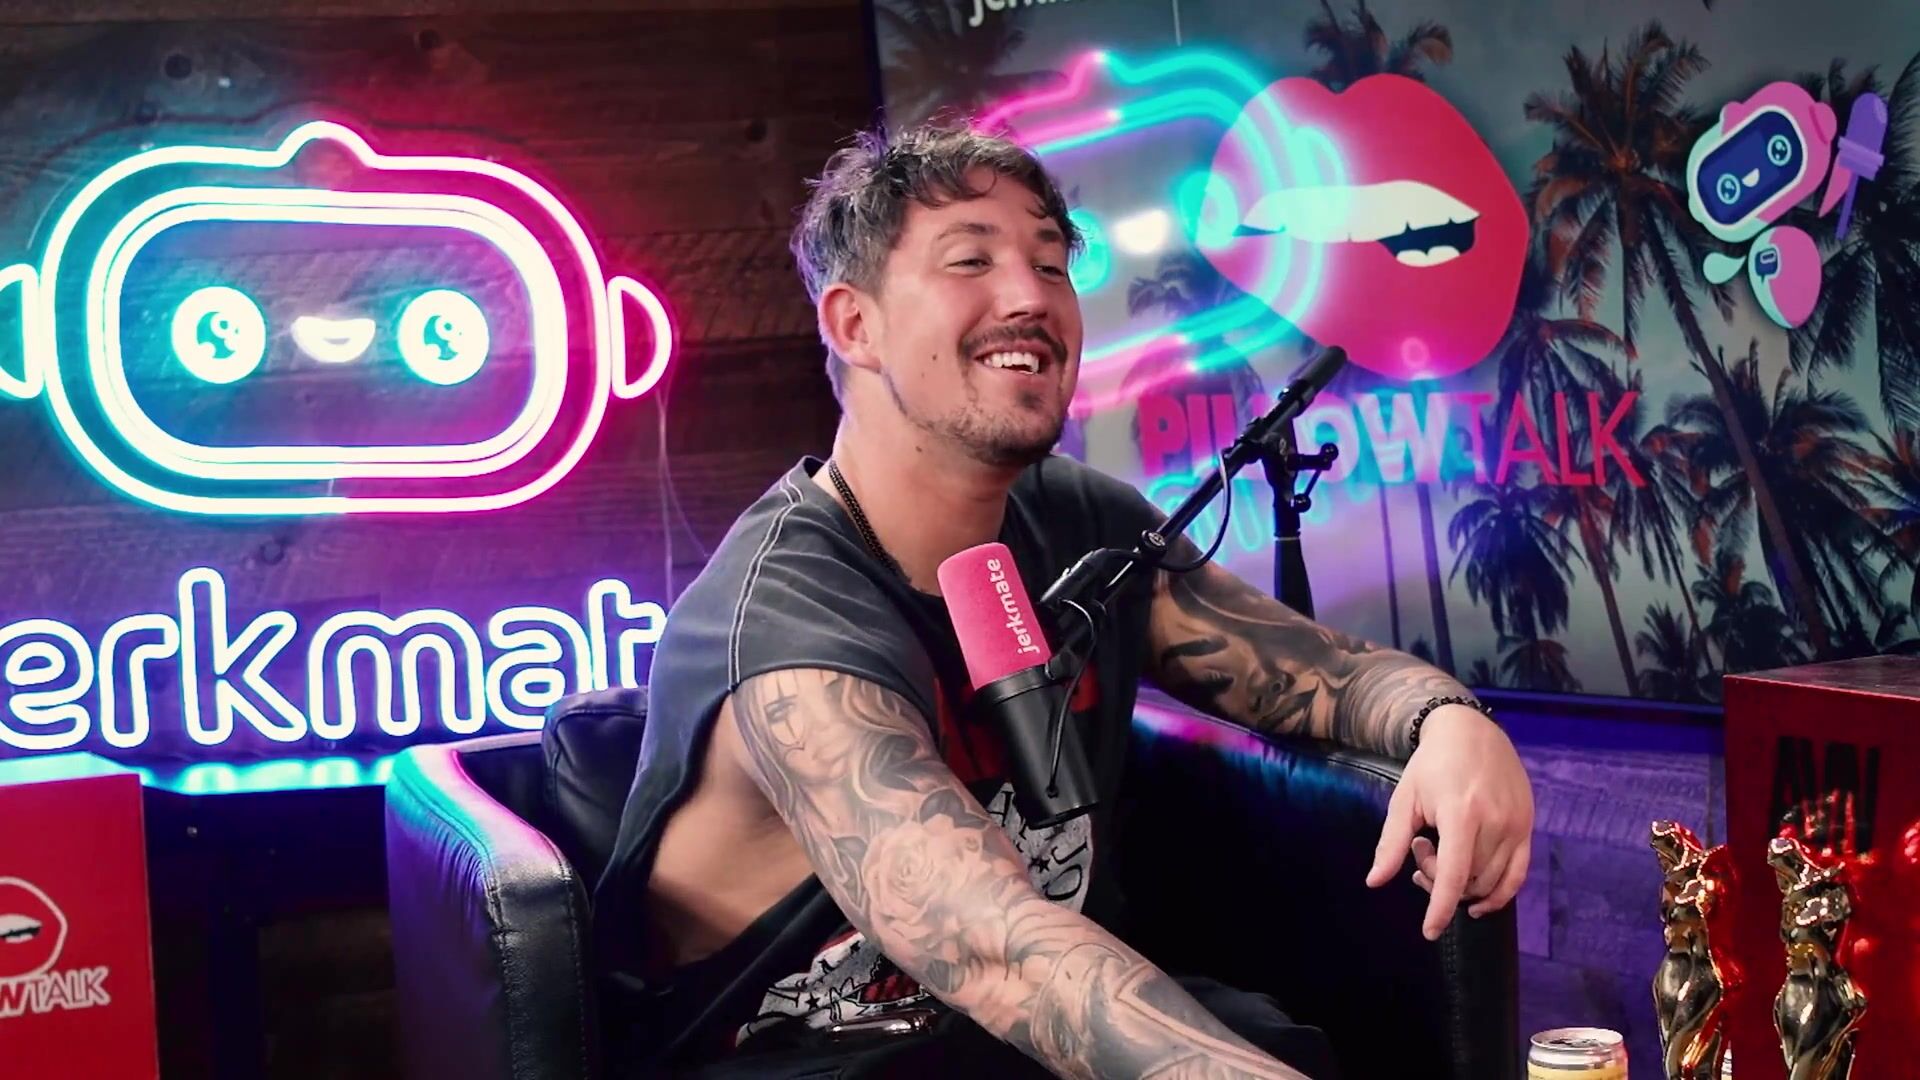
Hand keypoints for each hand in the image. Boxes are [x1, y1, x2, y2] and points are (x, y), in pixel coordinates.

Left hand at [1364, 705, 1533, 940]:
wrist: (1471, 731)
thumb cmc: (1431, 765)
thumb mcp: (1405, 799)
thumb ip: (1392, 843)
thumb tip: (1374, 882)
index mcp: (1462, 813)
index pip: (1455, 875)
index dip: (1440, 908)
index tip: (1430, 932)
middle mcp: (1495, 822)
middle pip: (1470, 881)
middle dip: (1440, 882)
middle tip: (1421, 853)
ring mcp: (1516, 825)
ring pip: (1491, 882)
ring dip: (1464, 885)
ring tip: (1441, 853)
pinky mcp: (1528, 826)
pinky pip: (1517, 875)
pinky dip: (1499, 894)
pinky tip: (1478, 901)